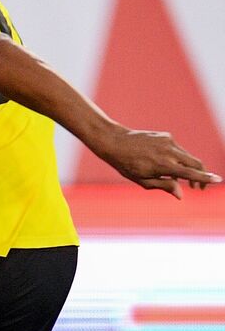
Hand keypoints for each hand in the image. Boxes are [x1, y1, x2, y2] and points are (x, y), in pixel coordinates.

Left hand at [86, 126, 220, 198]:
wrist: (115, 142)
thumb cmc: (127, 165)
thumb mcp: (143, 180)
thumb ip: (164, 186)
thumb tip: (181, 194)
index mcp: (163, 165)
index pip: (190, 173)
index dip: (205, 178)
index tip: (218, 180)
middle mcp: (169, 151)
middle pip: (195, 162)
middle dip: (201, 175)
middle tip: (198, 187)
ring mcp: (169, 141)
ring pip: (187, 156)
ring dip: (188, 167)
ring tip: (177, 178)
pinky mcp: (167, 136)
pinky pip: (178, 149)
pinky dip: (177, 158)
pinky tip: (164, 163)